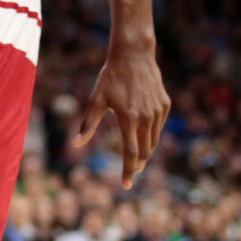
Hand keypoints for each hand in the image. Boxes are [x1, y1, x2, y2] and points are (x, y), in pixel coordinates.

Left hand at [71, 42, 169, 187]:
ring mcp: (158, 111)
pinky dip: (152, 135)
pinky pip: (158, 127)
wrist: (134, 56)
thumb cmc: (110, 78)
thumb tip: (76, 144)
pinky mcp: (165, 105)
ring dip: (145, 152)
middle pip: (144, 150)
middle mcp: (146, 117)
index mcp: (128, 118)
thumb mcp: (96, 100)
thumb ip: (87, 124)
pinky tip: (144, 136)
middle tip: (131, 173)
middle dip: (137, 164)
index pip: (131, 153)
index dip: (128, 171)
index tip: (127, 185)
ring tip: (137, 159)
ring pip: (153, 140)